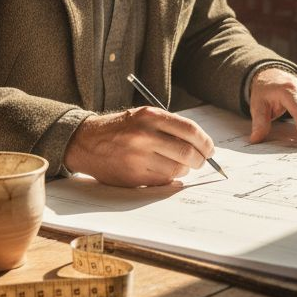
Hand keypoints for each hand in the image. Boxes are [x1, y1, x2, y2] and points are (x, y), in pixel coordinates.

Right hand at [63, 107, 214, 186]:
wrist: (86, 142)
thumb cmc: (121, 129)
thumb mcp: (143, 117)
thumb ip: (170, 127)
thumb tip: (201, 146)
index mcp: (150, 116)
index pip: (190, 131)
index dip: (205, 143)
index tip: (210, 149)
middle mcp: (144, 135)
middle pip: (187, 153)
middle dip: (200, 160)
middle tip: (201, 162)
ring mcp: (138, 157)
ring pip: (177, 169)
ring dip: (184, 170)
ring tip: (179, 165)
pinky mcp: (133, 176)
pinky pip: (162, 180)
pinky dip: (168, 178)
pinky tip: (162, 171)